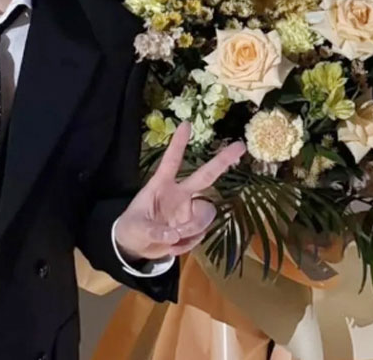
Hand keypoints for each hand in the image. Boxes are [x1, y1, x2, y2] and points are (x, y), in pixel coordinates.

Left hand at [115, 122, 244, 261]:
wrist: (136, 247)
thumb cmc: (132, 229)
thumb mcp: (136, 229)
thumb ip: (153, 231)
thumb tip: (173, 235)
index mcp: (160, 186)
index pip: (171, 161)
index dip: (178, 144)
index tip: (186, 124)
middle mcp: (180, 194)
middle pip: (205, 175)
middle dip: (222, 161)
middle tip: (240, 146)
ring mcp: (189, 211)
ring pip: (207, 213)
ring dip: (193, 228)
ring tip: (171, 237)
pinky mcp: (195, 227)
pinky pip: (201, 234)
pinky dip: (187, 243)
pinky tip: (173, 243)